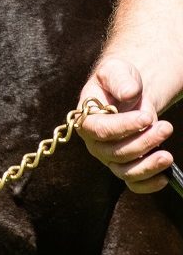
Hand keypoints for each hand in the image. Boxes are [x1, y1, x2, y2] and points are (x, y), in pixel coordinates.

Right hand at [80, 56, 174, 193]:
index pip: (100, 131)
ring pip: (126, 170)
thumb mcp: (116, 70)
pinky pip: (133, 183)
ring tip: (168, 154)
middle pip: (116, 153)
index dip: (124, 127)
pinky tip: (165, 177)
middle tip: (166, 127)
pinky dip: (148, 184)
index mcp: (86, 120)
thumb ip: (120, 79)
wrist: (129, 93)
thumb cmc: (119, 81)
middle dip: (143, 142)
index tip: (147, 117)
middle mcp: (95, 143)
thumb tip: (128, 94)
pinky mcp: (125, 166)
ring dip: (149, 165)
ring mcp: (109, 157)